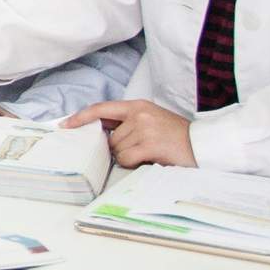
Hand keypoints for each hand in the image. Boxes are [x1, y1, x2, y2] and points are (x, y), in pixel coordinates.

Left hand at [64, 100, 195, 166]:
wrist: (203, 144)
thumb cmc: (177, 136)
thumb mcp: (151, 120)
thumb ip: (127, 123)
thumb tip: (101, 134)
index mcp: (138, 106)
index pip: (101, 108)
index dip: (81, 117)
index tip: (66, 125)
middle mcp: (139, 114)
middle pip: (109, 138)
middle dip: (119, 148)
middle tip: (141, 149)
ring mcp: (144, 128)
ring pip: (117, 150)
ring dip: (129, 157)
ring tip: (150, 152)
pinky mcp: (149, 144)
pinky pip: (126, 159)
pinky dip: (134, 163)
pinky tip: (150, 159)